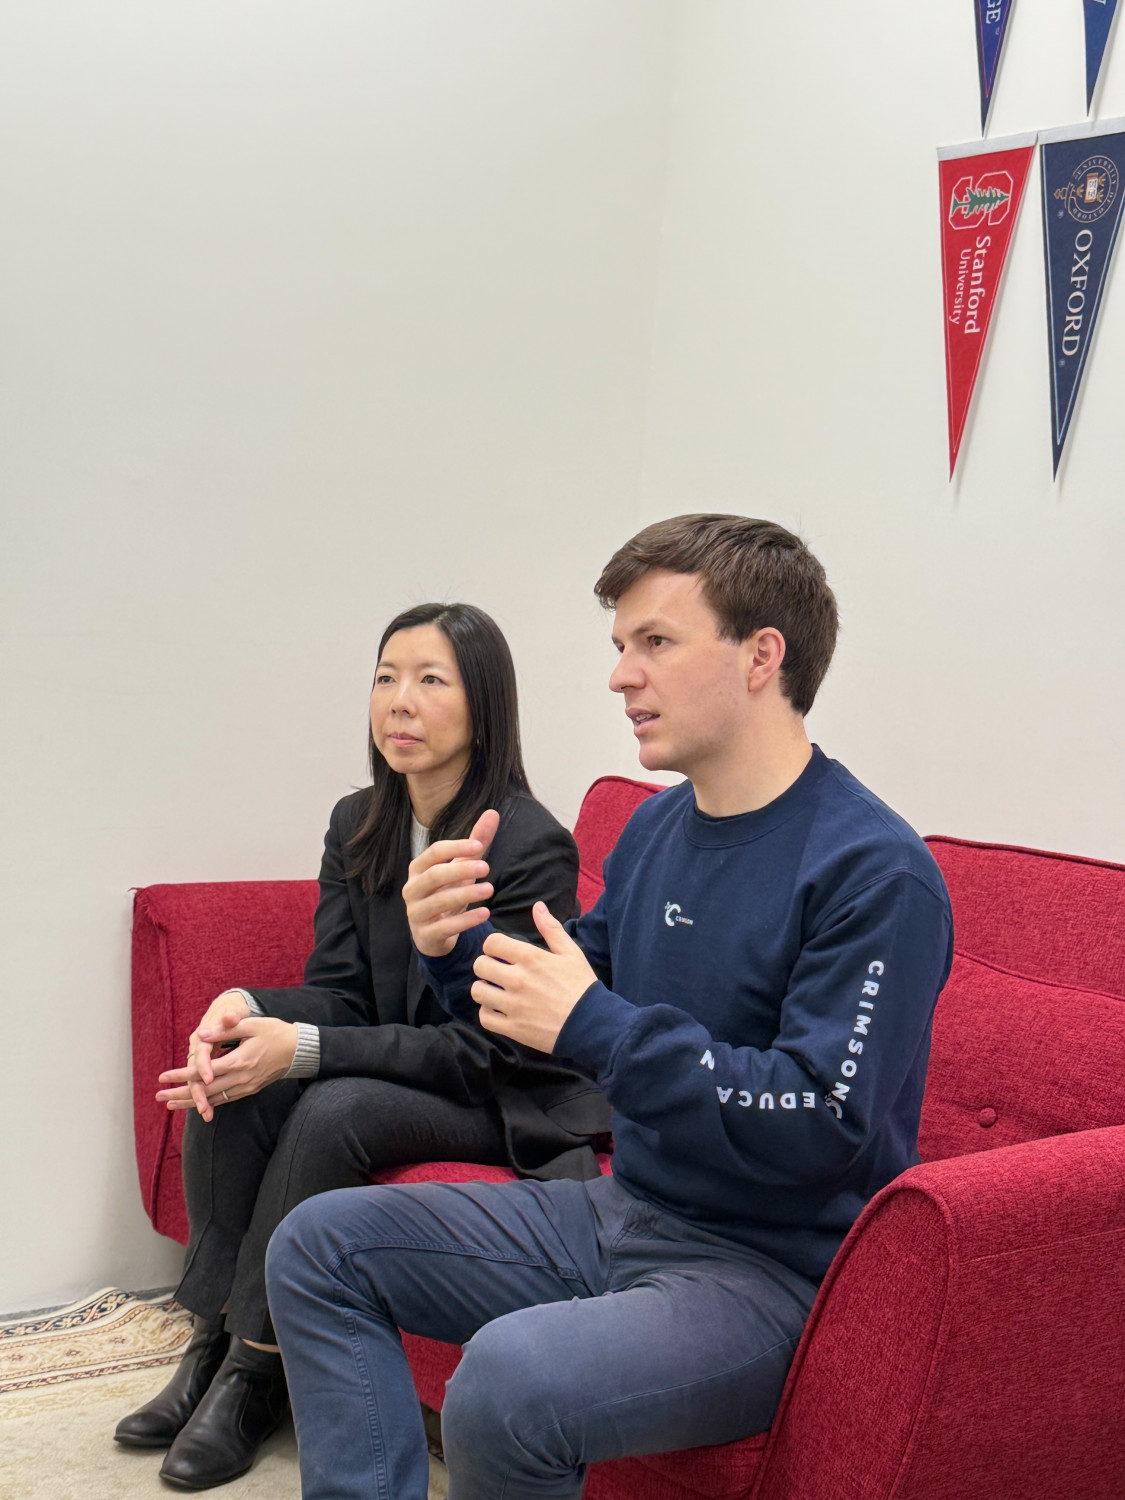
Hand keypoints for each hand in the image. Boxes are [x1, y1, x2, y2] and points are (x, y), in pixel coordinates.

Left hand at [156, 1016, 298, 1118]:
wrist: (297, 1050)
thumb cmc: (274, 1032)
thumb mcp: (251, 1025)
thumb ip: (225, 1031)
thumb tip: (202, 1034)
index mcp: (239, 1061)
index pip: (203, 1072)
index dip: (181, 1075)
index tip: (162, 1077)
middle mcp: (240, 1078)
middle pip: (204, 1090)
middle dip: (179, 1093)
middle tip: (158, 1096)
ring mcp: (245, 1087)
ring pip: (213, 1099)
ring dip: (191, 1102)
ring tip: (170, 1104)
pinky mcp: (249, 1090)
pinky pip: (224, 1100)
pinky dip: (208, 1103)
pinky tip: (195, 1105)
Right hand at [402, 809, 499, 956]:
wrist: (433, 934)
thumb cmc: (447, 893)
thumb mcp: (461, 868)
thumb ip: (476, 842)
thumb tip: (493, 813)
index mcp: (418, 869)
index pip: (434, 853)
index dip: (455, 847)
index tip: (479, 846)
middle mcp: (412, 889)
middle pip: (434, 875)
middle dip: (460, 870)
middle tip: (486, 868)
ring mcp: (416, 913)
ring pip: (438, 901)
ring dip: (466, 894)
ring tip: (489, 889)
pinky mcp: (425, 935)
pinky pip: (444, 927)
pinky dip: (465, 920)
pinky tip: (485, 913)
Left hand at [469, 902, 595, 1053]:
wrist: (592, 1024)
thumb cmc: (581, 985)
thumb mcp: (571, 952)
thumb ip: (551, 928)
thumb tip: (537, 906)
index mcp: (531, 958)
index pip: (491, 943)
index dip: (493, 946)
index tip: (501, 953)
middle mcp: (518, 980)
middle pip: (480, 965)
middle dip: (486, 966)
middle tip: (498, 971)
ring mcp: (514, 1005)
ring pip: (478, 991)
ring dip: (485, 989)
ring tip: (496, 990)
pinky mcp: (513, 1028)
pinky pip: (484, 1017)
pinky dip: (488, 1012)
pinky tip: (499, 1009)